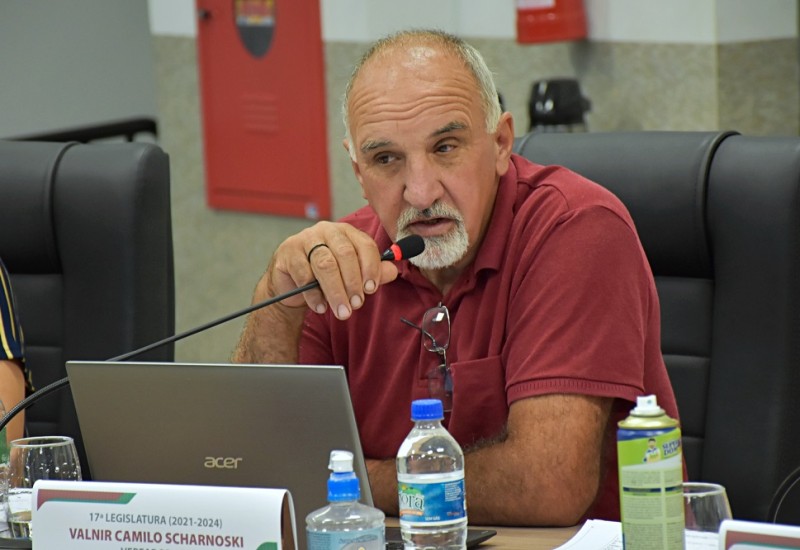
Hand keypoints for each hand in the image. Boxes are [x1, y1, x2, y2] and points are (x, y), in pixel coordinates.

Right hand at [267, 222, 398, 319]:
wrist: (292, 283)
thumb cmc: (325, 276)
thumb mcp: (351, 275)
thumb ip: (372, 273)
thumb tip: (393, 271)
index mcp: (347, 232)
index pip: (365, 245)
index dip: (371, 267)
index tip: (371, 289)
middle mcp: (327, 231)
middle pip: (345, 254)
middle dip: (353, 283)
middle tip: (357, 305)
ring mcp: (305, 239)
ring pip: (325, 264)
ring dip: (336, 291)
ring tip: (342, 311)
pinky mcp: (288, 252)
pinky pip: (304, 274)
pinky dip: (314, 295)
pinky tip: (321, 307)